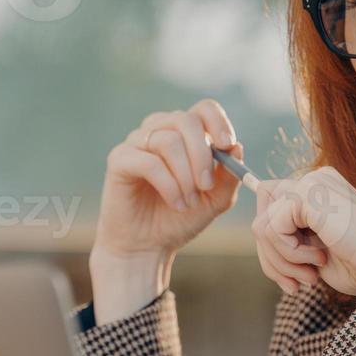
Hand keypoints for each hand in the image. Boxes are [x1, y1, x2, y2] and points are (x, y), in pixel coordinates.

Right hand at [89, 99, 244, 322]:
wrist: (148, 246)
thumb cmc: (180, 219)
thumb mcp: (215, 200)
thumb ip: (229, 175)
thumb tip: (237, 146)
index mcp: (184, 134)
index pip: (203, 109)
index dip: (218, 122)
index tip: (227, 144)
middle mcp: (159, 130)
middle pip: (186, 120)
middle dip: (202, 155)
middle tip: (207, 185)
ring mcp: (137, 143)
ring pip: (168, 140)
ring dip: (185, 175)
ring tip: (189, 201)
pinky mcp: (119, 159)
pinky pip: (149, 162)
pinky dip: (168, 184)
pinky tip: (176, 202)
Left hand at [252, 166, 355, 296]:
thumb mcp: (315, 251)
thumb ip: (288, 238)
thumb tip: (260, 233)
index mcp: (320, 191)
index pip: (271, 209)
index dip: (272, 248)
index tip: (291, 279)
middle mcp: (315, 180)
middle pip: (262, 214)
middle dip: (271, 258)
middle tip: (296, 284)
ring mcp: (312, 183)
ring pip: (261, 226)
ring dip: (281, 262)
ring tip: (309, 276)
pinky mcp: (307, 193)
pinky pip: (271, 229)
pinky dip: (288, 255)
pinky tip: (318, 260)